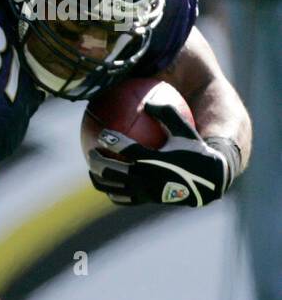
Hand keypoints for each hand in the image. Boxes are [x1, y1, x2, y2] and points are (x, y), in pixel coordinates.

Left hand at [88, 101, 237, 206]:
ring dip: (98, 178)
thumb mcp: (185, 131)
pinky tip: (106, 184)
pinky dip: (111, 191)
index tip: (102, 133)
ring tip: (91, 169)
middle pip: (111, 170)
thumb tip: (149, 99)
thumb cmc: (195, 151)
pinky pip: (122, 198)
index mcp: (155, 160)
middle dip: (97, 160)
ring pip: (112, 187)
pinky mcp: (145, 200)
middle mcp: (147, 178)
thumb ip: (167, 114)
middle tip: (91, 151)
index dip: (111, 140)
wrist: (209, 181)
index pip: (126, 149)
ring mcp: (144, 192)